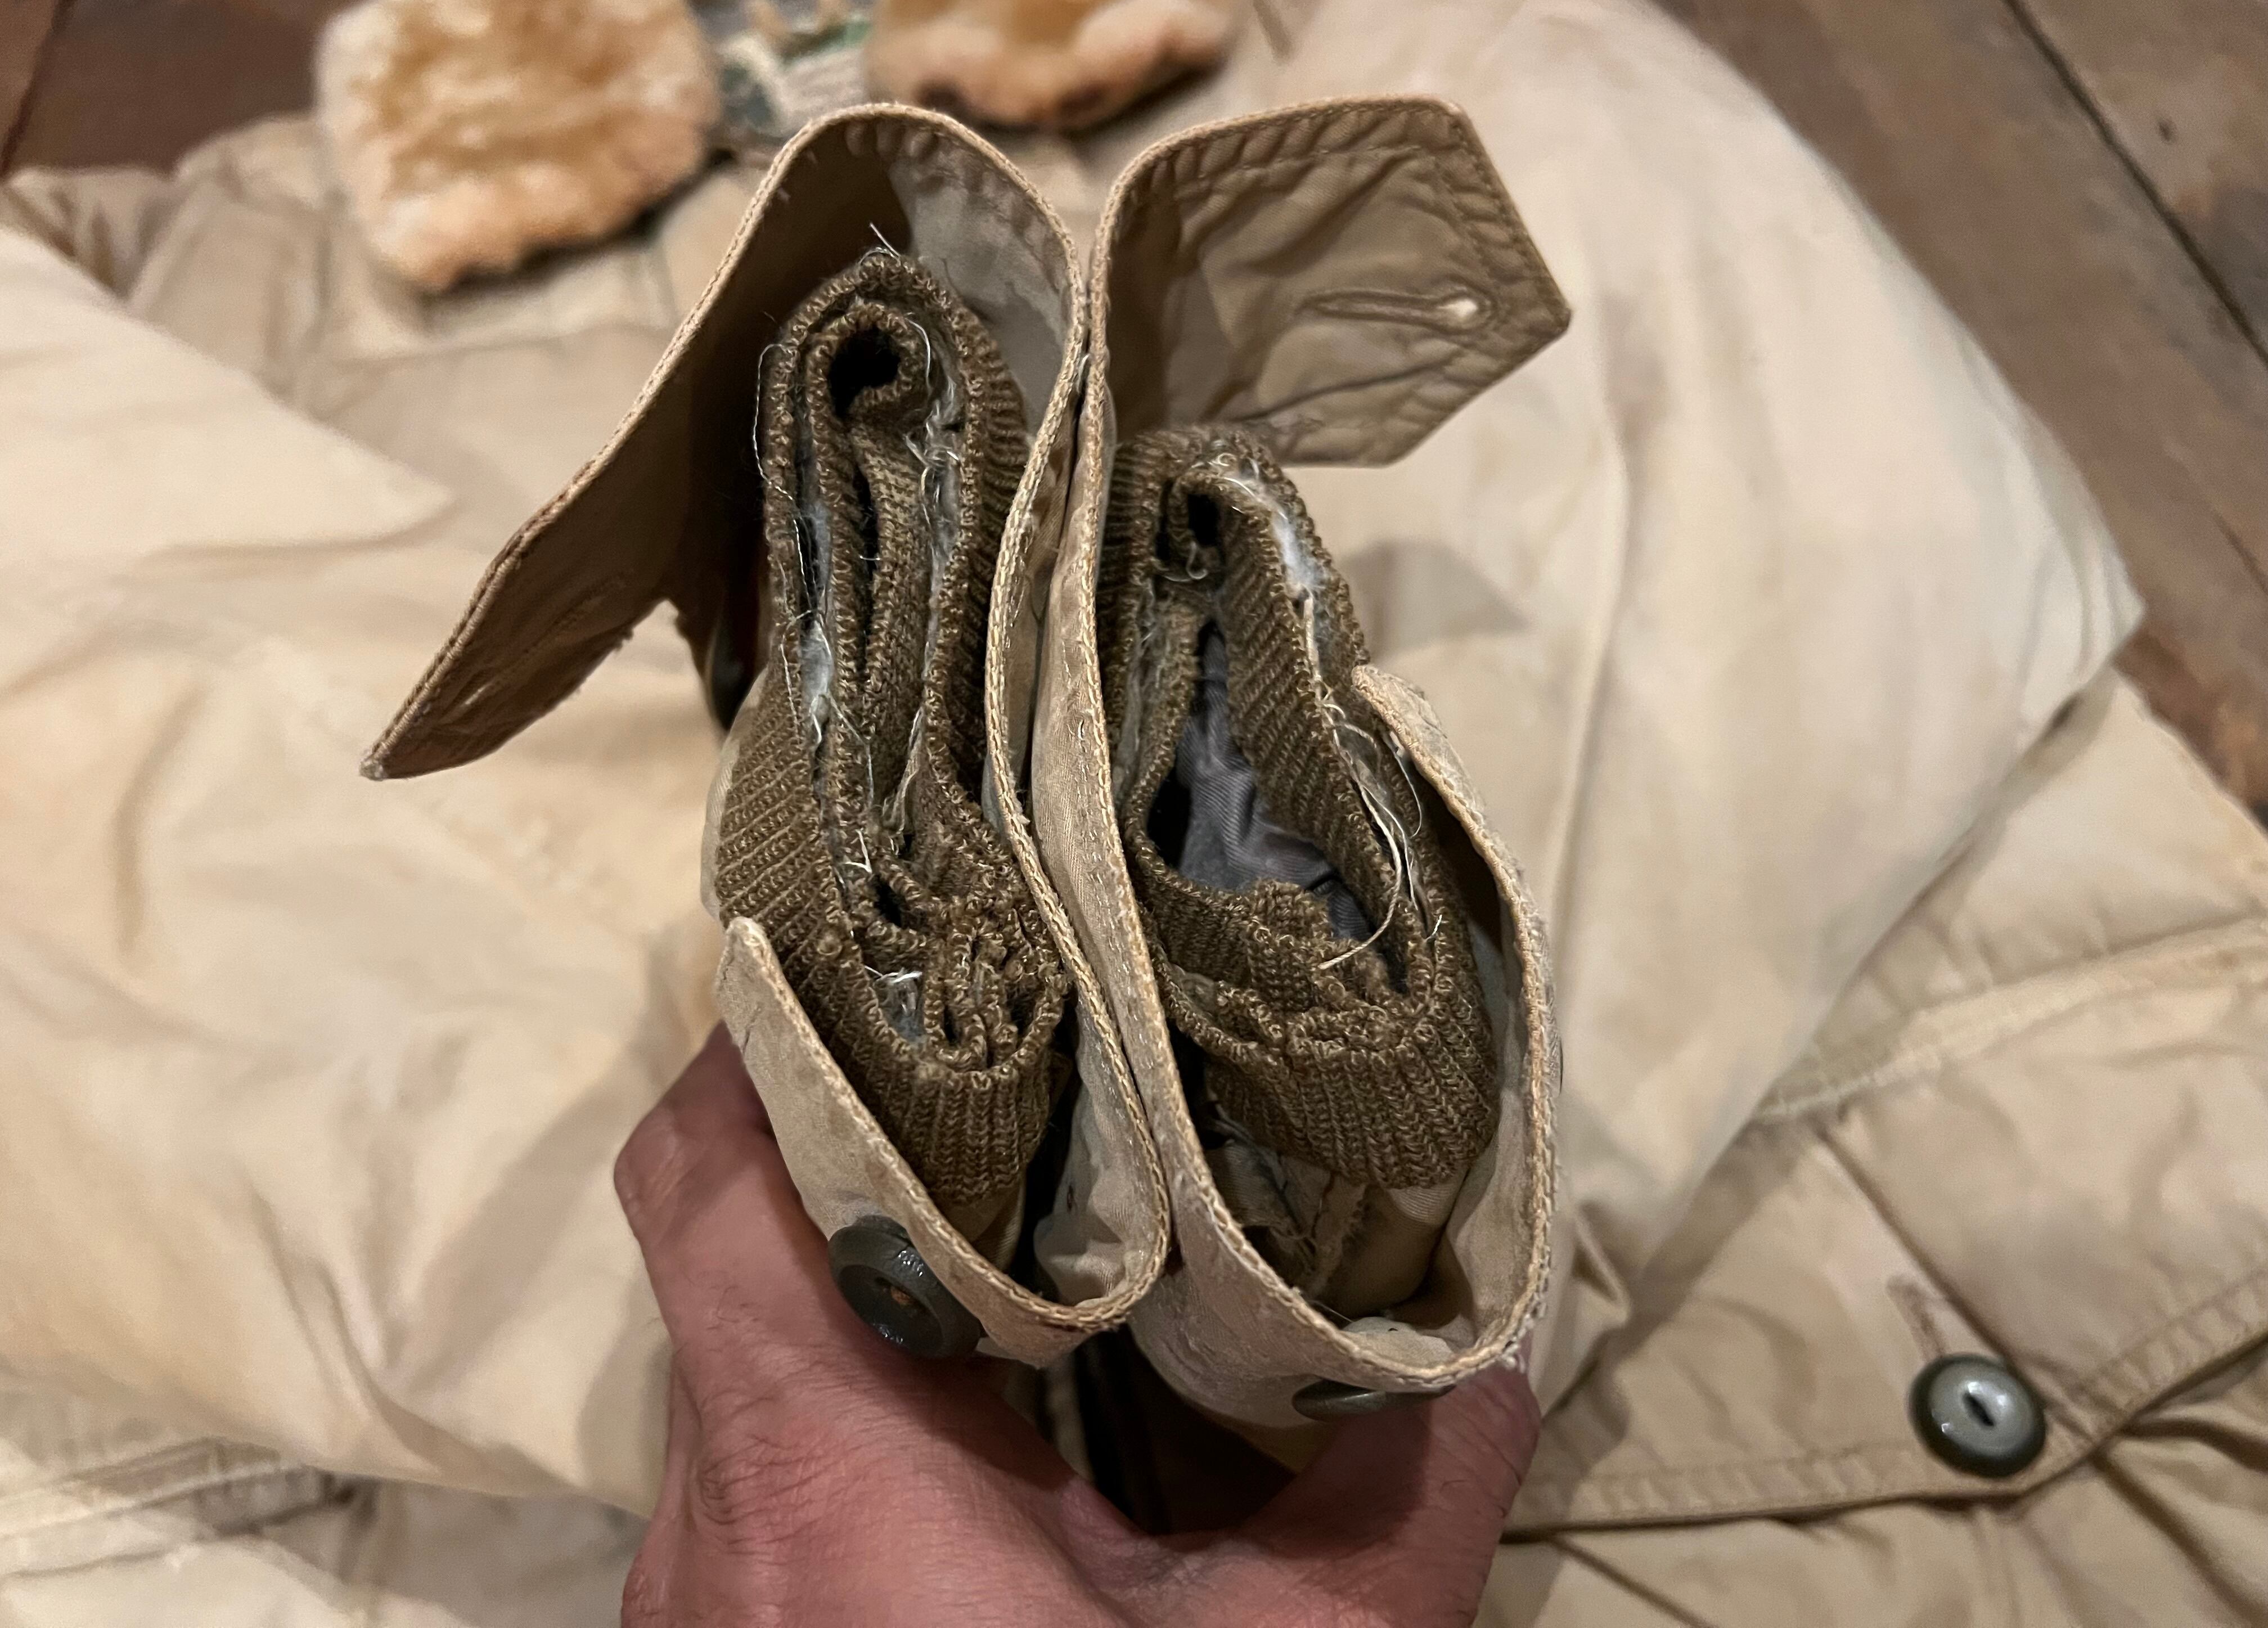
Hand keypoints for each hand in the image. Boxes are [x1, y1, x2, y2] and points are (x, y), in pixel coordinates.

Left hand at [615, 1025, 1540, 1626]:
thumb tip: (1490, 1319)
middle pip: (726, 1244)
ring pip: (744, 1352)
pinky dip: (859, 1383)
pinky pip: (762, 1453)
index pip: (711, 1182)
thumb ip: (1399, 1486)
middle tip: (1002, 1042)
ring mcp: (705, 1589)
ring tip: (1014, 1189)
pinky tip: (996, 1390)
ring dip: (863, 1262)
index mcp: (831, 1490)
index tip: (884, 939)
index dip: (774, 1033)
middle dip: (852, 1128)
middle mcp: (720, 1523)